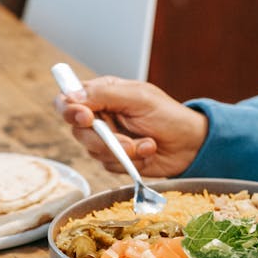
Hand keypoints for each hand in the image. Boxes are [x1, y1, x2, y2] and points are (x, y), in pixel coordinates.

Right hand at [54, 75, 208, 178]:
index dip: (69, 110)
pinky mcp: (114, 158)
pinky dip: (129, 161)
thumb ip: (105, 95)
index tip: (86, 118)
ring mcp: (106, 138)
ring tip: (147, 144)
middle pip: (78, 131)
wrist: (189, 144)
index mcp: (104, 93)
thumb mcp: (139, 99)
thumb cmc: (168, 115)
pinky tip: (147, 151)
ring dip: (123, 150)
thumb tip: (72, 95)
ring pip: (92, 151)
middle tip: (126, 143)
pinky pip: (108, 164)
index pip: (68, 99)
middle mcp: (101, 115)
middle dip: (104, 140)